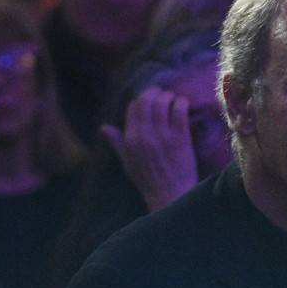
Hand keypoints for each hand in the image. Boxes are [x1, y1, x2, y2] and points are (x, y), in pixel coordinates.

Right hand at [100, 86, 199, 211]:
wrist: (170, 194)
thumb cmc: (148, 180)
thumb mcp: (127, 162)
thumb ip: (116, 143)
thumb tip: (103, 127)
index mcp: (130, 139)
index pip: (132, 108)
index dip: (140, 100)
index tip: (149, 100)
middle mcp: (144, 136)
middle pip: (146, 101)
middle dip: (154, 93)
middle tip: (162, 94)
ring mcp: (162, 137)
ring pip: (162, 103)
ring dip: (168, 96)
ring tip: (173, 98)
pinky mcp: (180, 139)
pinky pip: (179, 111)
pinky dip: (181, 102)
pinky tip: (183, 103)